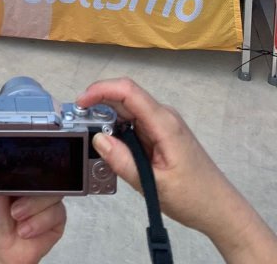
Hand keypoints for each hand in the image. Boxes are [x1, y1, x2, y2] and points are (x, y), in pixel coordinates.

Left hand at [0, 131, 65, 263]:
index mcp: (18, 171)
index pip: (33, 154)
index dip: (33, 155)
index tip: (27, 163)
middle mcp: (34, 184)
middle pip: (48, 171)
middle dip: (31, 185)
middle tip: (16, 193)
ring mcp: (46, 201)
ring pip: (53, 192)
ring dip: (31, 207)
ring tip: (15, 216)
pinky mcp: (56, 220)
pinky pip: (57, 212)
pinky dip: (38, 222)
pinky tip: (25, 229)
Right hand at [77, 78, 276, 262]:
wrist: (221, 209)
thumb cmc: (194, 198)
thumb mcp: (154, 186)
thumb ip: (124, 162)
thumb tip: (97, 139)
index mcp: (164, 123)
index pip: (128, 91)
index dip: (101, 90)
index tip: (80, 103)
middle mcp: (163, 117)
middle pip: (125, 98)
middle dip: (99, 106)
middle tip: (80, 127)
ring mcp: (163, 124)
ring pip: (128, 111)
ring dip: (108, 121)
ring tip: (94, 141)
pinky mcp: (162, 134)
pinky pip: (134, 124)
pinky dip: (119, 131)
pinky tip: (113, 149)